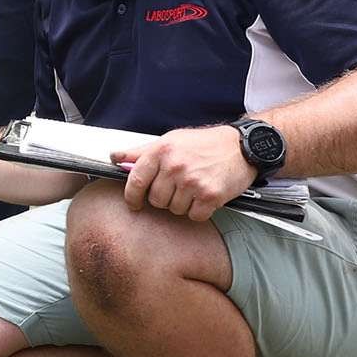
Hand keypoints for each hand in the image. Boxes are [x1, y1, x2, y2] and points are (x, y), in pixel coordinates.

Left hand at [112, 125, 256, 221]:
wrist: (242, 146)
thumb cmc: (204, 143)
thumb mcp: (171, 140)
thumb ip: (141, 152)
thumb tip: (115, 156)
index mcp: (161, 151)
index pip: (135, 181)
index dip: (131, 197)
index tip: (134, 203)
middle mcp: (175, 166)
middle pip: (156, 200)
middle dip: (164, 198)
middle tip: (177, 187)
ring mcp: (192, 182)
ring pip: (174, 209)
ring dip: (183, 204)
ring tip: (193, 188)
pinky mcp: (210, 195)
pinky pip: (195, 216)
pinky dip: (199, 211)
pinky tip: (205, 197)